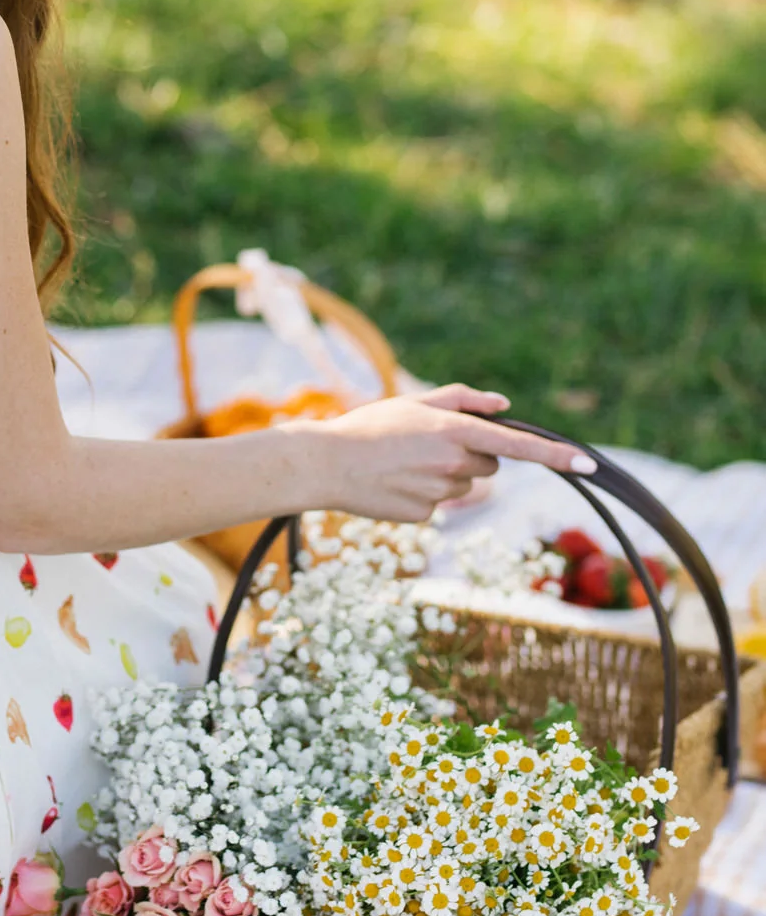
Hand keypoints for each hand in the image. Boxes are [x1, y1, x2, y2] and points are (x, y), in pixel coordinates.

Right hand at [281, 383, 593, 523]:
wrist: (325, 463)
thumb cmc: (369, 426)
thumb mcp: (414, 401)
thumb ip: (462, 398)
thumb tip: (505, 406)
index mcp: (455, 431)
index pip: (518, 445)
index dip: (557, 455)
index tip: (589, 465)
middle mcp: (454, 463)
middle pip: (489, 465)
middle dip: (471, 456)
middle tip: (429, 446)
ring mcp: (440, 493)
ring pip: (463, 486)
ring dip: (444, 475)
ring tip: (403, 464)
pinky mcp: (425, 516)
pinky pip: (438, 506)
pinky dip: (422, 496)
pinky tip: (395, 485)